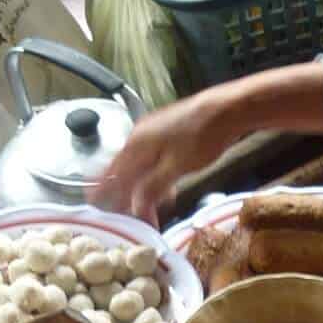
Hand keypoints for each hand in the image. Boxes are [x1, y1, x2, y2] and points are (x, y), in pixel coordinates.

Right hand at [92, 90, 238, 224]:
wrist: (226, 110)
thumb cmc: (202, 135)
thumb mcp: (175, 168)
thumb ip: (153, 187)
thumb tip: (136, 208)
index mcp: (136, 144)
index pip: (113, 173)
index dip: (104, 190)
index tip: (95, 204)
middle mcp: (140, 136)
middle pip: (125, 169)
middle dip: (123, 192)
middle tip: (121, 212)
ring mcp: (155, 132)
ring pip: (141, 165)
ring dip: (142, 187)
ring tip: (145, 207)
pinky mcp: (170, 133)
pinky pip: (155, 159)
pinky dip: (156, 176)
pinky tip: (167, 188)